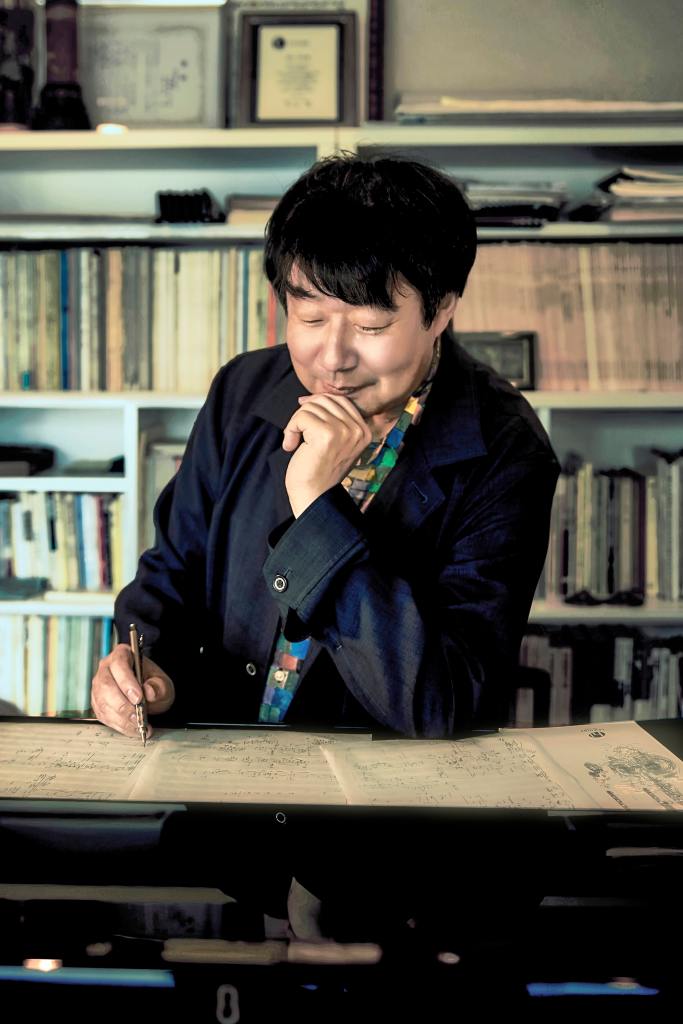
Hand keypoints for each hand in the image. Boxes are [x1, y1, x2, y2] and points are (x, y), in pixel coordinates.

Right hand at [90, 643, 174, 739]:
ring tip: (138, 726)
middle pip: (106, 686)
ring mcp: (99, 686)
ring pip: (102, 703)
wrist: (149, 695)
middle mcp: (106, 669)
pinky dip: (118, 725)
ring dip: (120, 718)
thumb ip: (159, 686)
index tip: (138, 698)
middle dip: (123, 705)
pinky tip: (131, 729)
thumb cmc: (154, 684)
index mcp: (122, 655)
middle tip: (138, 718)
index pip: (119, 665)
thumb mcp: (163, 683)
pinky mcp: (97, 703)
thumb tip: (149, 691)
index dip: (127, 682)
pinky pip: (103, 715)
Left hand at [283, 394, 371, 516]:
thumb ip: (330, 419)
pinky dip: (290, 429)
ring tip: (293, 441)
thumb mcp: (333, 441)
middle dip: (305, 413)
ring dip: (295, 423)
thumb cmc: (319, 469)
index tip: (302, 417)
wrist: (313, 495)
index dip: (318, 403)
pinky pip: (301, 417)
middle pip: (325, 400)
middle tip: (296, 432)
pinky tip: (290, 446)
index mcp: (364, 430)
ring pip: (311, 407)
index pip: (340, 400)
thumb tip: (306, 398)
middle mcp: (358, 430)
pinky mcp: (326, 435)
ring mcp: (344, 431)